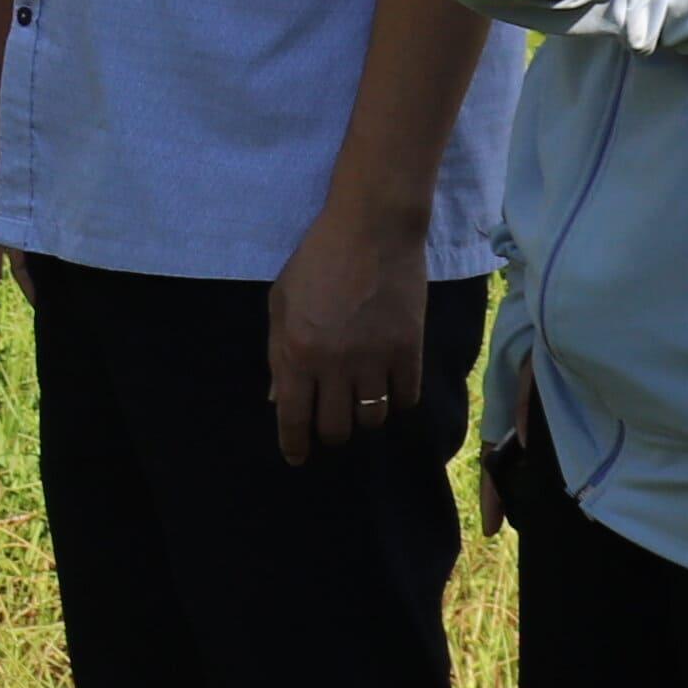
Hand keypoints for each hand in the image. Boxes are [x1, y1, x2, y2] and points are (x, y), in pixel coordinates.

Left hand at [265, 202, 431, 468]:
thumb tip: (278, 401)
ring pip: (371, 419)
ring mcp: (376, 359)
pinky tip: (388, 390)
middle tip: (329, 424)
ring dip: (362, 418)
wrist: (372, 229)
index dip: (295, 446)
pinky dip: (395, 402)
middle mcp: (336, 363)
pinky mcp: (410, 350)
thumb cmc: (317, 261)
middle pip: (336, 429)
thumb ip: (278, 354)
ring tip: (357, 403)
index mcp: (298, 351)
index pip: (294, 418)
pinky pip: (405, 399)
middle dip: (329, 434)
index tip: (297, 458)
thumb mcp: (281, 303)